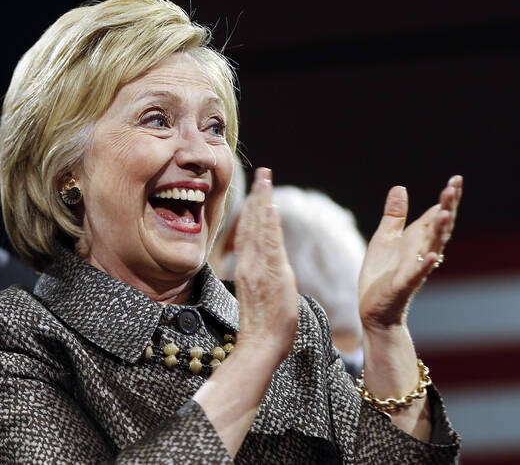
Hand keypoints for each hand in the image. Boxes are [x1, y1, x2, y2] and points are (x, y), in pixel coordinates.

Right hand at [233, 168, 298, 361]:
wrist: (261, 346)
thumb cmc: (264, 327)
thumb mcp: (261, 295)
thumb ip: (261, 276)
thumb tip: (263, 266)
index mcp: (249, 267)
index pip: (250, 232)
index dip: (254, 208)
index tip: (259, 188)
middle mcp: (250, 263)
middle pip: (252, 223)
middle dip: (258, 196)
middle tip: (263, 172)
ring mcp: (258, 267)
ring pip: (259, 228)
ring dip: (263, 201)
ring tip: (266, 179)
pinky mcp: (270, 274)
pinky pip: (268, 243)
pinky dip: (268, 223)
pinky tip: (270, 206)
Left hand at [358, 175, 462, 330]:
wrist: (374, 309)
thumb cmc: (381, 275)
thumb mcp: (385, 237)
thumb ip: (395, 215)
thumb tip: (400, 187)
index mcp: (417, 240)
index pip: (436, 215)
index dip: (448, 199)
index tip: (456, 180)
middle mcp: (421, 252)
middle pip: (439, 227)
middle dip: (447, 207)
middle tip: (454, 187)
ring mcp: (414, 269)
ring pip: (432, 247)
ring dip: (439, 231)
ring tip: (446, 213)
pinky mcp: (403, 285)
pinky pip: (416, 274)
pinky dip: (425, 265)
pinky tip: (434, 255)